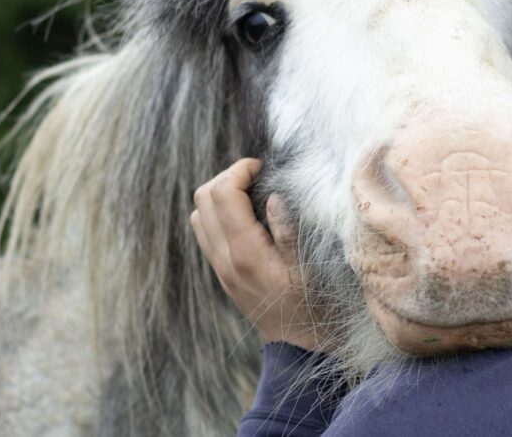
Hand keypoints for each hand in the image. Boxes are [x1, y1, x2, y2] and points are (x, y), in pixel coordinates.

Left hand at [190, 158, 328, 351]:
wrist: (298, 345)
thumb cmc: (312, 305)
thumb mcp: (309, 267)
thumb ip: (288, 230)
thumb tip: (272, 196)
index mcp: (246, 253)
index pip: (223, 194)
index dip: (240, 170)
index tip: (263, 167)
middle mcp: (225, 259)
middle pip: (203, 198)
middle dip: (228, 177)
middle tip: (258, 176)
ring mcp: (219, 267)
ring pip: (199, 213)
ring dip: (220, 195)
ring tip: (251, 192)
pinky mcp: (221, 272)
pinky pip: (205, 231)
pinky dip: (218, 213)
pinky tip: (247, 215)